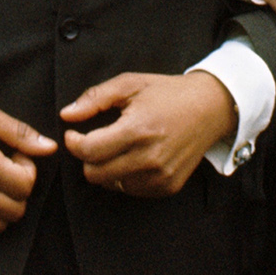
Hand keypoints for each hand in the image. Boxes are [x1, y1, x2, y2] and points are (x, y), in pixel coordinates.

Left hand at [60, 72, 236, 198]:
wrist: (209, 108)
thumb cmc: (166, 93)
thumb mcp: (129, 84)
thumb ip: (94, 98)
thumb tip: (66, 115)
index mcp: (138, 130)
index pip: (89, 151)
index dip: (74, 143)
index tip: (73, 134)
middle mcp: (150, 158)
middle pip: (95, 174)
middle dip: (87, 157)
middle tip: (94, 140)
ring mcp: (160, 176)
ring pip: (111, 184)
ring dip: (106, 168)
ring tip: (118, 147)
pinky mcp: (168, 186)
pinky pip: (131, 189)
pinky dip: (125, 176)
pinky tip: (135, 156)